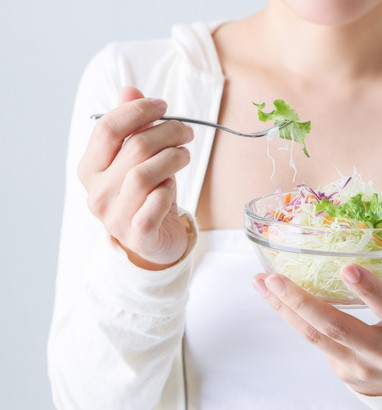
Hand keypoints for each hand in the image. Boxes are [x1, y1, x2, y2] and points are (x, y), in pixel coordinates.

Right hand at [78, 87, 193, 268]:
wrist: (153, 240)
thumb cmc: (146, 194)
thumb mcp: (136, 159)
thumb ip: (131, 125)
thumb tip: (130, 90)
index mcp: (90, 168)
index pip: (108, 128)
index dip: (138, 110)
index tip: (163, 105)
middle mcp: (97, 192)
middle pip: (134, 147)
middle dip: (167, 131)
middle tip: (186, 131)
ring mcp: (115, 216)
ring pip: (145, 173)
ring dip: (173, 157)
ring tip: (184, 154)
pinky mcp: (138, 234)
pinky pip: (156, 203)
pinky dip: (169, 189)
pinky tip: (172, 185)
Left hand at [252, 252, 381, 396]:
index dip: (369, 290)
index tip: (347, 268)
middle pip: (337, 326)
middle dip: (303, 302)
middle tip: (276, 277)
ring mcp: (359, 365)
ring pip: (315, 337)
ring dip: (285, 308)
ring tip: (263, 282)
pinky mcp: (342, 370)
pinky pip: (313, 342)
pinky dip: (291, 317)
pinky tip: (274, 297)